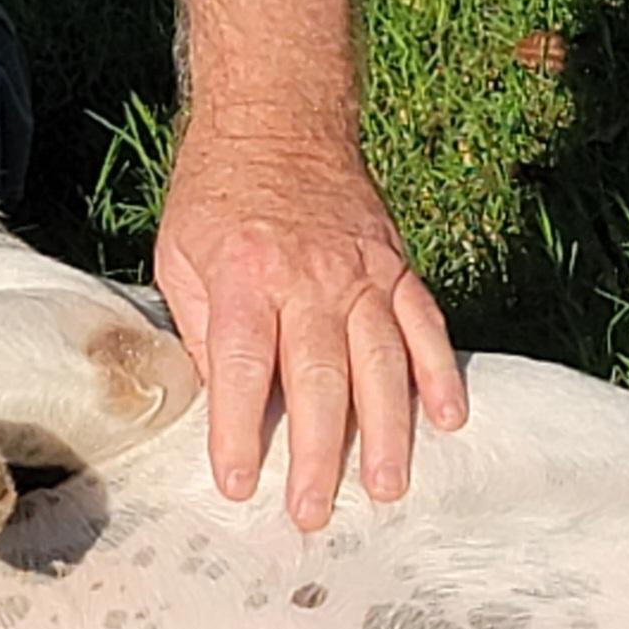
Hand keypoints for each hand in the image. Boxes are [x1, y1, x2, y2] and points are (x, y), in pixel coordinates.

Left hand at [154, 128, 468, 531]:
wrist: (277, 116)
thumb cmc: (216, 194)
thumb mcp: (179, 256)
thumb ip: (198, 330)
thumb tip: (216, 404)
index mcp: (243, 277)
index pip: (240, 368)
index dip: (238, 431)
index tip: (239, 485)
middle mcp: (309, 278)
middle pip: (316, 379)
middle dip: (316, 454)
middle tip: (314, 513)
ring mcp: (362, 272)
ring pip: (380, 362)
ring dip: (385, 431)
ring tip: (385, 487)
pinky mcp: (396, 264)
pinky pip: (426, 324)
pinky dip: (440, 372)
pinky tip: (449, 419)